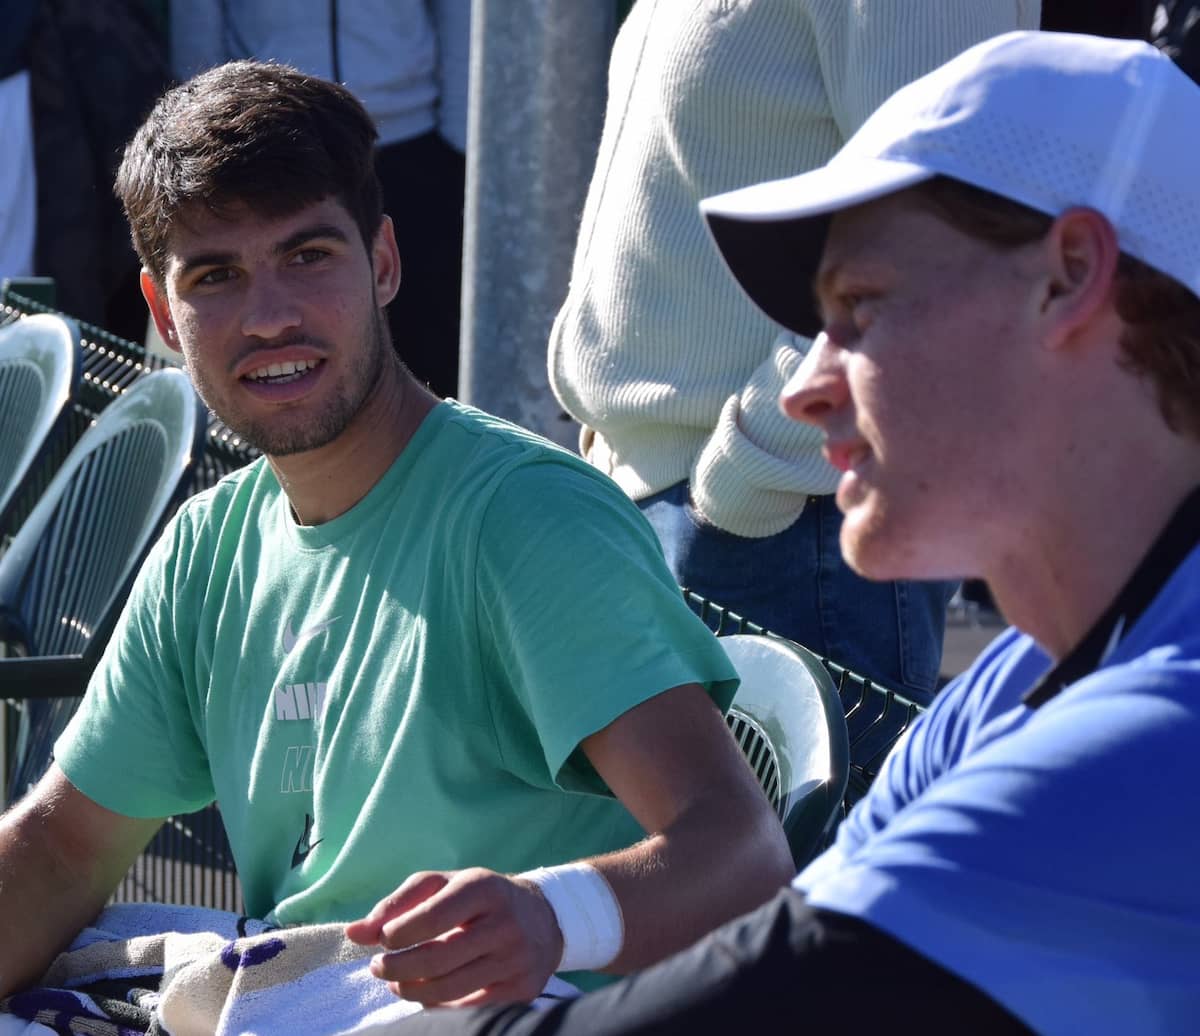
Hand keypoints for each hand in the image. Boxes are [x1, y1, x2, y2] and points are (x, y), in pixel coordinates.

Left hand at [344, 867, 563, 1006]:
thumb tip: (353, 933)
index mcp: (483, 888)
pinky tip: (427, 993)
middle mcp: (504, 924)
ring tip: (397, 982)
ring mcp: (516, 960)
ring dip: (411, 991)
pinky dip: (438, 1006)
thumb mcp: (441, 885)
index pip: (430, 917)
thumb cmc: (477, 898)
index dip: (396, 934)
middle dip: (395, 968)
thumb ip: (396, 904)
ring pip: (449, 991)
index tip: (383, 940)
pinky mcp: (522, 990)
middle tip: (377, 968)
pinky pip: (468, 1010)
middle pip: (436, 960)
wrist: (542, 917)